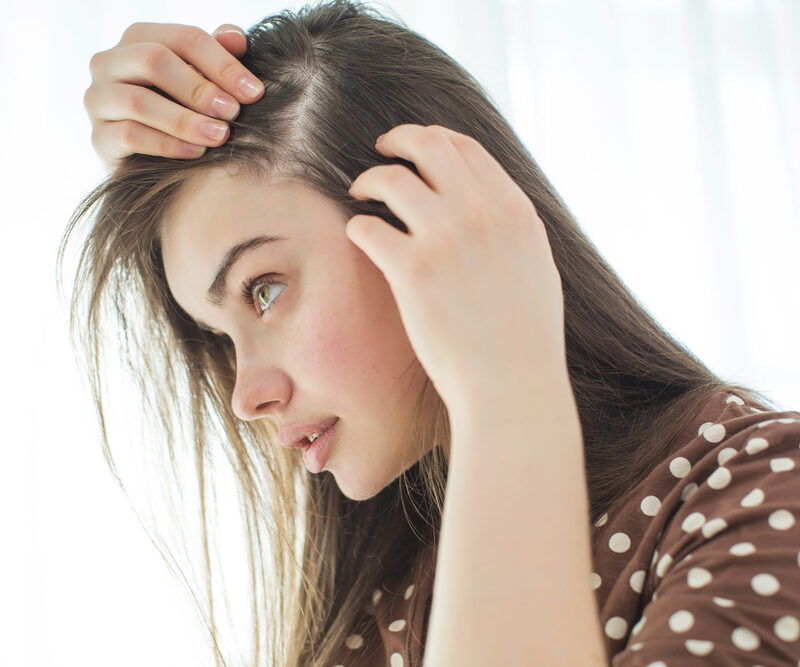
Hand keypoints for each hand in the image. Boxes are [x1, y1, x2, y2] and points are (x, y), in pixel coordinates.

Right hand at [83, 22, 264, 171]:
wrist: (148, 157)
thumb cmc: (180, 108)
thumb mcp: (201, 80)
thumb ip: (217, 56)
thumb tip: (236, 38)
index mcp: (139, 39)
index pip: (184, 38)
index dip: (223, 63)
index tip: (255, 92)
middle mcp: (110, 62)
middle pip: (153, 60)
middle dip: (199, 88)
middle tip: (233, 113)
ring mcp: (99, 99)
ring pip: (138, 101)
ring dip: (185, 120)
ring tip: (219, 136)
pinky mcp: (98, 136)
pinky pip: (129, 136)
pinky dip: (167, 144)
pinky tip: (196, 152)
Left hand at [346, 124, 566, 417]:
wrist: (512, 384)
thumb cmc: (525, 337)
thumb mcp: (535, 265)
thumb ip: (510, 227)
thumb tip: (486, 205)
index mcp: (514, 209)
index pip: (467, 147)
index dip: (434, 139)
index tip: (416, 147)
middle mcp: (481, 213)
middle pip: (429, 145)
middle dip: (398, 139)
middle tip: (381, 151)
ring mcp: (446, 238)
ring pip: (391, 178)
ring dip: (369, 179)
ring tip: (360, 192)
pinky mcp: (411, 270)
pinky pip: (367, 226)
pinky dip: (358, 226)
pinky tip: (360, 236)